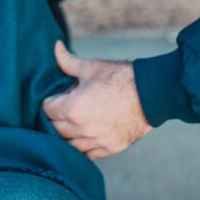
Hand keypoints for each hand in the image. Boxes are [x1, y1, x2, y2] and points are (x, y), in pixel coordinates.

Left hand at [43, 40, 151, 158]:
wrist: (152, 94)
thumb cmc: (120, 78)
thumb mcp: (91, 67)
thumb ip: (68, 61)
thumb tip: (55, 46)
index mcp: (73, 109)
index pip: (48, 109)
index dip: (52, 99)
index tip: (61, 95)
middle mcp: (81, 129)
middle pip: (55, 129)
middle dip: (57, 116)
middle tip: (67, 105)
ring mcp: (96, 141)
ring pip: (69, 145)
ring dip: (68, 133)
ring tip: (76, 120)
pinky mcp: (110, 148)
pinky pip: (88, 153)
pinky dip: (84, 146)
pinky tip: (87, 133)